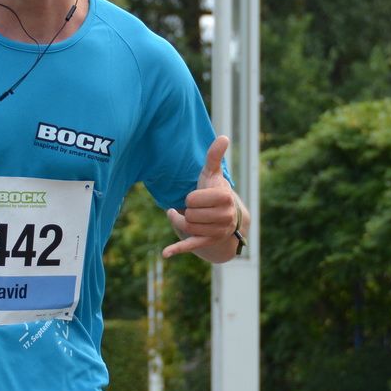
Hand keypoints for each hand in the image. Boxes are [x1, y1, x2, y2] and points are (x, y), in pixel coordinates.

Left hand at [163, 135, 241, 258]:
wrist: (224, 214)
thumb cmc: (214, 190)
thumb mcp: (212, 173)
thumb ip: (215, 156)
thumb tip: (223, 137)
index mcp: (225, 198)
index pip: (192, 200)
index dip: (190, 197)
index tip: (197, 197)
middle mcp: (225, 217)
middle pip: (189, 215)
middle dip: (187, 210)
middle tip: (193, 208)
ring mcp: (217, 232)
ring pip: (186, 227)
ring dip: (180, 220)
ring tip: (185, 215)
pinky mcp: (208, 242)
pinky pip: (191, 245)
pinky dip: (177, 249)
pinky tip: (165, 253)